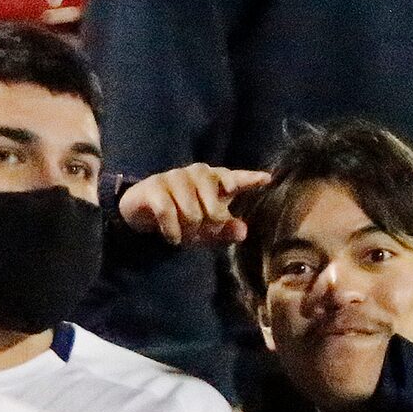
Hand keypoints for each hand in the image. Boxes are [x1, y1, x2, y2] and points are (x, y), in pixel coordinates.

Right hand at [119, 164, 271, 245]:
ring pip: (192, 213)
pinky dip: (172, 231)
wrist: (145, 212)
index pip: (236, 179)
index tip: (266, 179)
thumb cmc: (184, 218)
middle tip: (200, 232)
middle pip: (214, 209)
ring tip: (184, 233)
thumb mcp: (208, 229)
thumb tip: (243, 231)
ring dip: (188, 231)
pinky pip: (169, 213)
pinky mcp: (156, 185)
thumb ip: (226, 230)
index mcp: (216, 180)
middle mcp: (198, 173)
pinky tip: (173, 238)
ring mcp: (176, 176)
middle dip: (207, 229)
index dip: (250, 179)